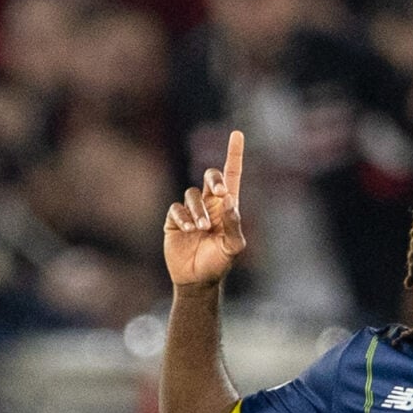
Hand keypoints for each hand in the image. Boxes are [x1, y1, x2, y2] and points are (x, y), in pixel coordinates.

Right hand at [163, 131, 245, 286]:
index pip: (232, 175)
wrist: (197, 279)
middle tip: (220, 192)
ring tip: (202, 229)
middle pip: (211, 177)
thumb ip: (234, 224)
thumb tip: (229, 200)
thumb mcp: (233, 246)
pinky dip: (183, 217)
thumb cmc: (219, 262)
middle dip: (214, 179)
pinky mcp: (174, 220)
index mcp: (227, 207)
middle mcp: (209, 204)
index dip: (234, 154)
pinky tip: (189, 230)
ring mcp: (191, 211)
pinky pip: (177, 209)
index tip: (237, 133)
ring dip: (198, 211)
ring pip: (192, 194)